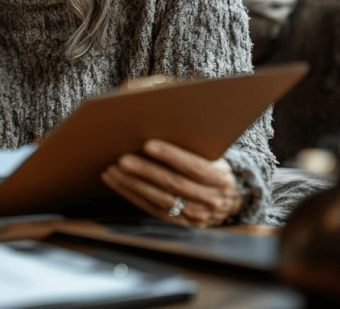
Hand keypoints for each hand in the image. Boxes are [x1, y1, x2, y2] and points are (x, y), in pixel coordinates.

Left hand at [100, 139, 243, 227]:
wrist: (227, 197)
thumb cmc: (210, 164)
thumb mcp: (211, 153)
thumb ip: (191, 140)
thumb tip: (156, 117)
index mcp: (221, 177)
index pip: (194, 166)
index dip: (171, 155)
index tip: (147, 144)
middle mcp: (212, 199)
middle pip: (174, 184)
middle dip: (145, 171)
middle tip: (121, 159)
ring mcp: (197, 215)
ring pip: (160, 199)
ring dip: (133, 184)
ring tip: (112, 170)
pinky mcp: (180, 222)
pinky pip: (152, 209)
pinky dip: (132, 194)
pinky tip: (116, 182)